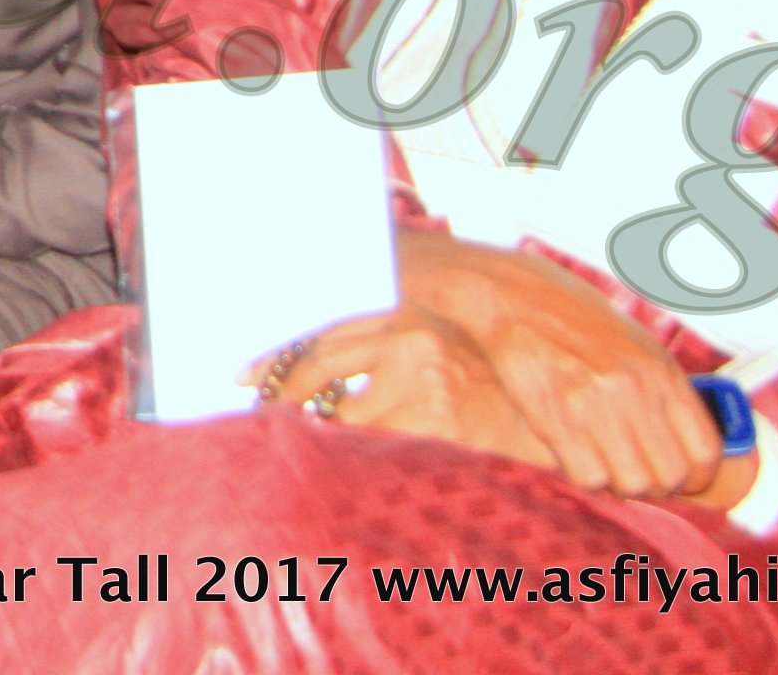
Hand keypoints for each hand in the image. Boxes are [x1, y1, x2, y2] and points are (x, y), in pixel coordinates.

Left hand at [258, 307, 557, 471]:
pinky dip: (365, 458)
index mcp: (399, 312)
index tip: (239, 377)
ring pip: (346, 417)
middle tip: (264, 417)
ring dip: (331, 434)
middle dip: (287, 397)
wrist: (537, 411)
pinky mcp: (440, 422)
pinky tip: (365, 464)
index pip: (319, 331)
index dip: (275, 356)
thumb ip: (365, 344)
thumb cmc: (470, 379)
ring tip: (320, 446)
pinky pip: (379, 447)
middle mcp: (409, 339)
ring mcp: (425, 382)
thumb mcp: (418, 346)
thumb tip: (290, 363)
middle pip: (319, 367)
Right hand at [392, 227, 721, 499]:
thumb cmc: (576, 322)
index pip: (704, 452)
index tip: (679, 479)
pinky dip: (586, 477)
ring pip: (631, 484)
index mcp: (662, 372)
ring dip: (619, 484)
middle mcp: (635, 390)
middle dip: (654, 486)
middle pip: (669, 476)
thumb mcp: (637, 346)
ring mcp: (595, 404)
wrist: (515, 298)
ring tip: (604, 464)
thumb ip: (664, 392)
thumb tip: (686, 446)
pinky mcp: (556, 416)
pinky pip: (589, 478)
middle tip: (634, 473)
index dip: (695, 478)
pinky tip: (576, 455)